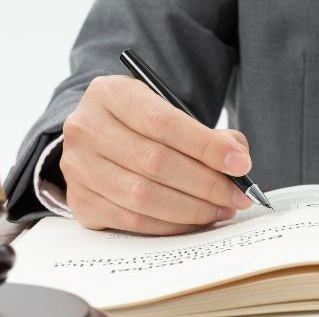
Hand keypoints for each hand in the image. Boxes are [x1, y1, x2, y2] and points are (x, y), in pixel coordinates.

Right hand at [60, 75, 253, 234]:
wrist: (98, 138)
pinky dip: (170, 225)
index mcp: (110, 94)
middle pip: (155, 162)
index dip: (206, 147)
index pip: (164, 122)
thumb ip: (206, 133)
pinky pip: (132, 220)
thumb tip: (236, 159)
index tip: (241, 164)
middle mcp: (86, 128)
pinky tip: (193, 220)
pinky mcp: (79, 201)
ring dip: (191, 209)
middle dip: (206, 183)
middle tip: (237, 195)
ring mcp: (78, 167)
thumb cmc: (140, 125)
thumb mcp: (168, 111)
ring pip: (143, 196)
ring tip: (221, 208)